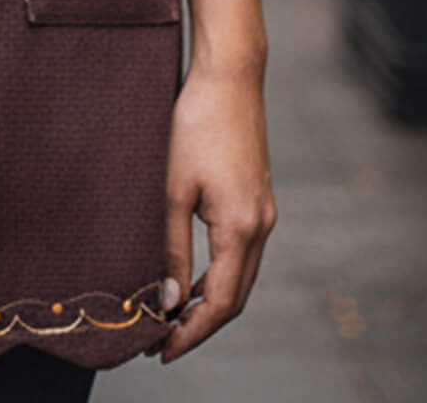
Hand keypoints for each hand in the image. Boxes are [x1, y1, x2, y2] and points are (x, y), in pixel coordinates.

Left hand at [147, 63, 275, 363]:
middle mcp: (261, 226)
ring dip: (210, 300)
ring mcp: (264, 212)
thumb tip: (169, 302)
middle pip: (235, 297)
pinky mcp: (258, 198)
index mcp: (241, 228)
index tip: (162, 350)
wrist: (229, 75)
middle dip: (200, 325)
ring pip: (241, 276)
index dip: (192, 333)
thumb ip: (171, 247)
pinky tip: (193, 276)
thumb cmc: (194, 123)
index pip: (221, 303)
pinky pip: (242, 252)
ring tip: (171, 316)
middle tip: (161, 341)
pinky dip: (219, 273)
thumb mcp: (172, 187)